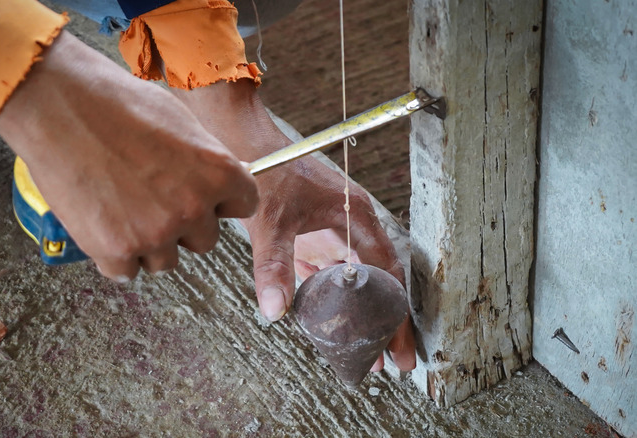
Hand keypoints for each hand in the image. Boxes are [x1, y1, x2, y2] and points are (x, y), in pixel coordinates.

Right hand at [0, 32, 257, 279]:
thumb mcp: (182, 124)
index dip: (220, 201)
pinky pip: (126, 271)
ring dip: (148, 243)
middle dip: (182, 225)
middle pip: (204, 241)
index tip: (202, 196)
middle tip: (150, 197)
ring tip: (120, 206)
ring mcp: (155, 234)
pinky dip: (113, 253)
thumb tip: (214, 185)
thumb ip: (205, 163)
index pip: (243, 207)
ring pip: (164, 261)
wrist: (60, 106)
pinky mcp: (116, 251)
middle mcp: (194, 209)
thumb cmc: (117, 105)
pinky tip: (101, 221)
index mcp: (219, 173)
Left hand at [171, 79, 415, 370]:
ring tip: (367, 356)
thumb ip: (274, 264)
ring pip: (357, 284)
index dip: (394, 314)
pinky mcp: (314, 240)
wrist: (244, 145)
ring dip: (362, 318)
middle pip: (379, 282)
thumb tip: (275, 311)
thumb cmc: (267, 172)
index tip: (399, 349)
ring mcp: (333, 234)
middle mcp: (351, 226)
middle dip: (386, 323)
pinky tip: (335, 329)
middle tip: (392, 364)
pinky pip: (332, 279)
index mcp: (355, 216)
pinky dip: (336, 305)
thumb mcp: (271, 221)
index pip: (386, 273)